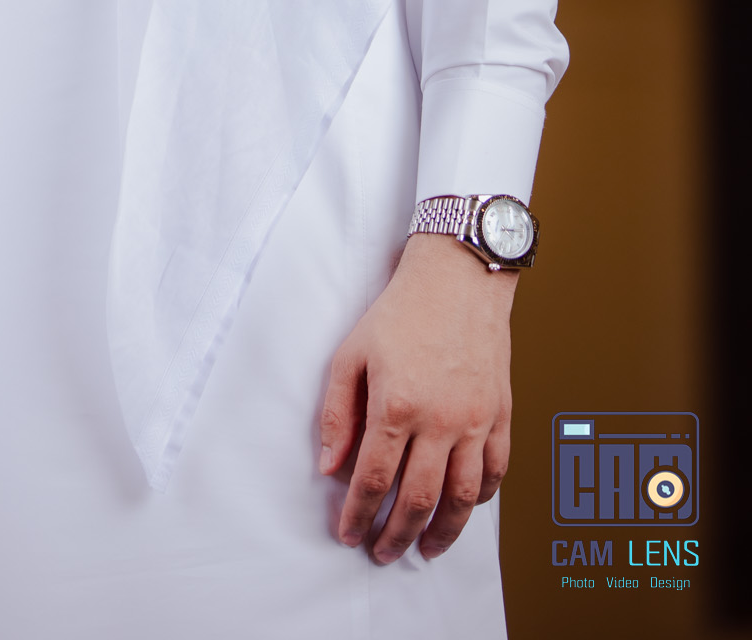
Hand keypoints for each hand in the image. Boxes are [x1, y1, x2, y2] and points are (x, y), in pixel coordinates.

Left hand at [318, 234, 514, 563]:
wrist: (457, 276)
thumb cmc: (401, 310)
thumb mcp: (351, 353)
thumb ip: (337, 413)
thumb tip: (330, 466)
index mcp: (396, 406)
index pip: (374, 480)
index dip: (359, 515)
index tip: (349, 534)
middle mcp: (440, 420)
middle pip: (418, 500)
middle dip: (396, 535)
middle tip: (382, 553)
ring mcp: (475, 420)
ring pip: (462, 497)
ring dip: (443, 532)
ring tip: (427, 549)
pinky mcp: (500, 412)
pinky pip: (495, 470)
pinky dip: (481, 498)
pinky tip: (463, 507)